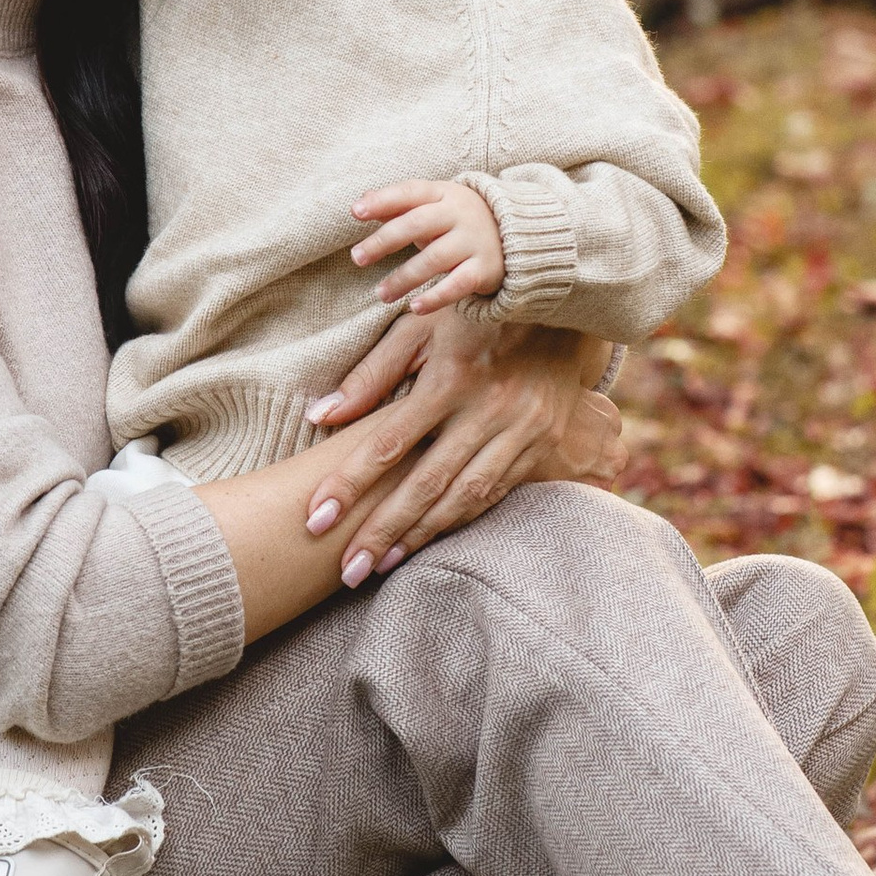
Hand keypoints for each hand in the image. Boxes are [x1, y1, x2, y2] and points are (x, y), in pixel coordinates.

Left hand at [307, 318, 620, 581]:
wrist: (561, 304)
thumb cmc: (474, 311)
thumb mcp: (422, 327)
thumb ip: (373, 374)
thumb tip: (320, 415)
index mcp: (451, 378)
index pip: (387, 443)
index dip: (349, 484)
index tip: (313, 519)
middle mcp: (488, 410)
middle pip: (425, 483)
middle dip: (381, 531)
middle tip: (344, 571)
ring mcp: (520, 432)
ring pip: (464, 498)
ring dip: (420, 537)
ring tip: (379, 567)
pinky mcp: (541, 445)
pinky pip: (495, 493)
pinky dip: (459, 522)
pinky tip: (428, 541)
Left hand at [348, 175, 505, 313]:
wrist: (519, 235)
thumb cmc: (459, 221)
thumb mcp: (435, 205)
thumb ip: (400, 206)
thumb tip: (362, 202)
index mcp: (443, 194)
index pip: (410, 192)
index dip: (382, 201)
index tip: (355, 212)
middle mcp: (459, 215)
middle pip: (418, 224)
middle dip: (385, 241)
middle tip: (358, 258)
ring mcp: (473, 242)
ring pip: (434, 259)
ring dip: (404, 278)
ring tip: (381, 294)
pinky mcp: (485, 269)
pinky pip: (458, 284)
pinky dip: (436, 297)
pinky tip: (415, 307)